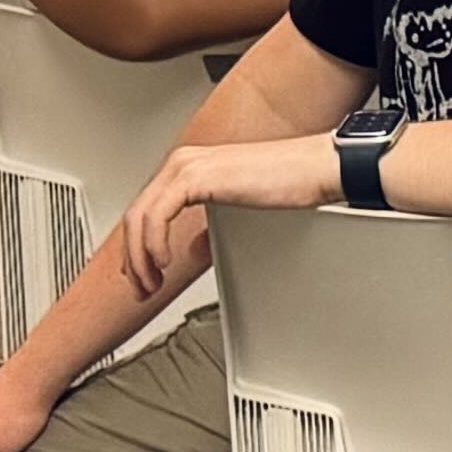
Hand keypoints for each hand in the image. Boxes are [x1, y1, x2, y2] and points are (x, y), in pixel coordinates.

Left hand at [114, 133, 333, 310]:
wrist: (317, 168)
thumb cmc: (291, 182)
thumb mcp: (239, 208)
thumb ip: (210, 224)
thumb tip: (195, 247)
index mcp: (191, 166)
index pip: (147, 210)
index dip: (138, 248)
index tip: (144, 274)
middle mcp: (183, 162)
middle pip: (135, 216)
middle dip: (133, 259)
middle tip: (142, 288)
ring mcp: (186, 167)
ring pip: (139, 218)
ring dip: (140, 258)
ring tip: (151, 284)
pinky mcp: (196, 177)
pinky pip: (156, 217)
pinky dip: (153, 245)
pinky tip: (165, 263)